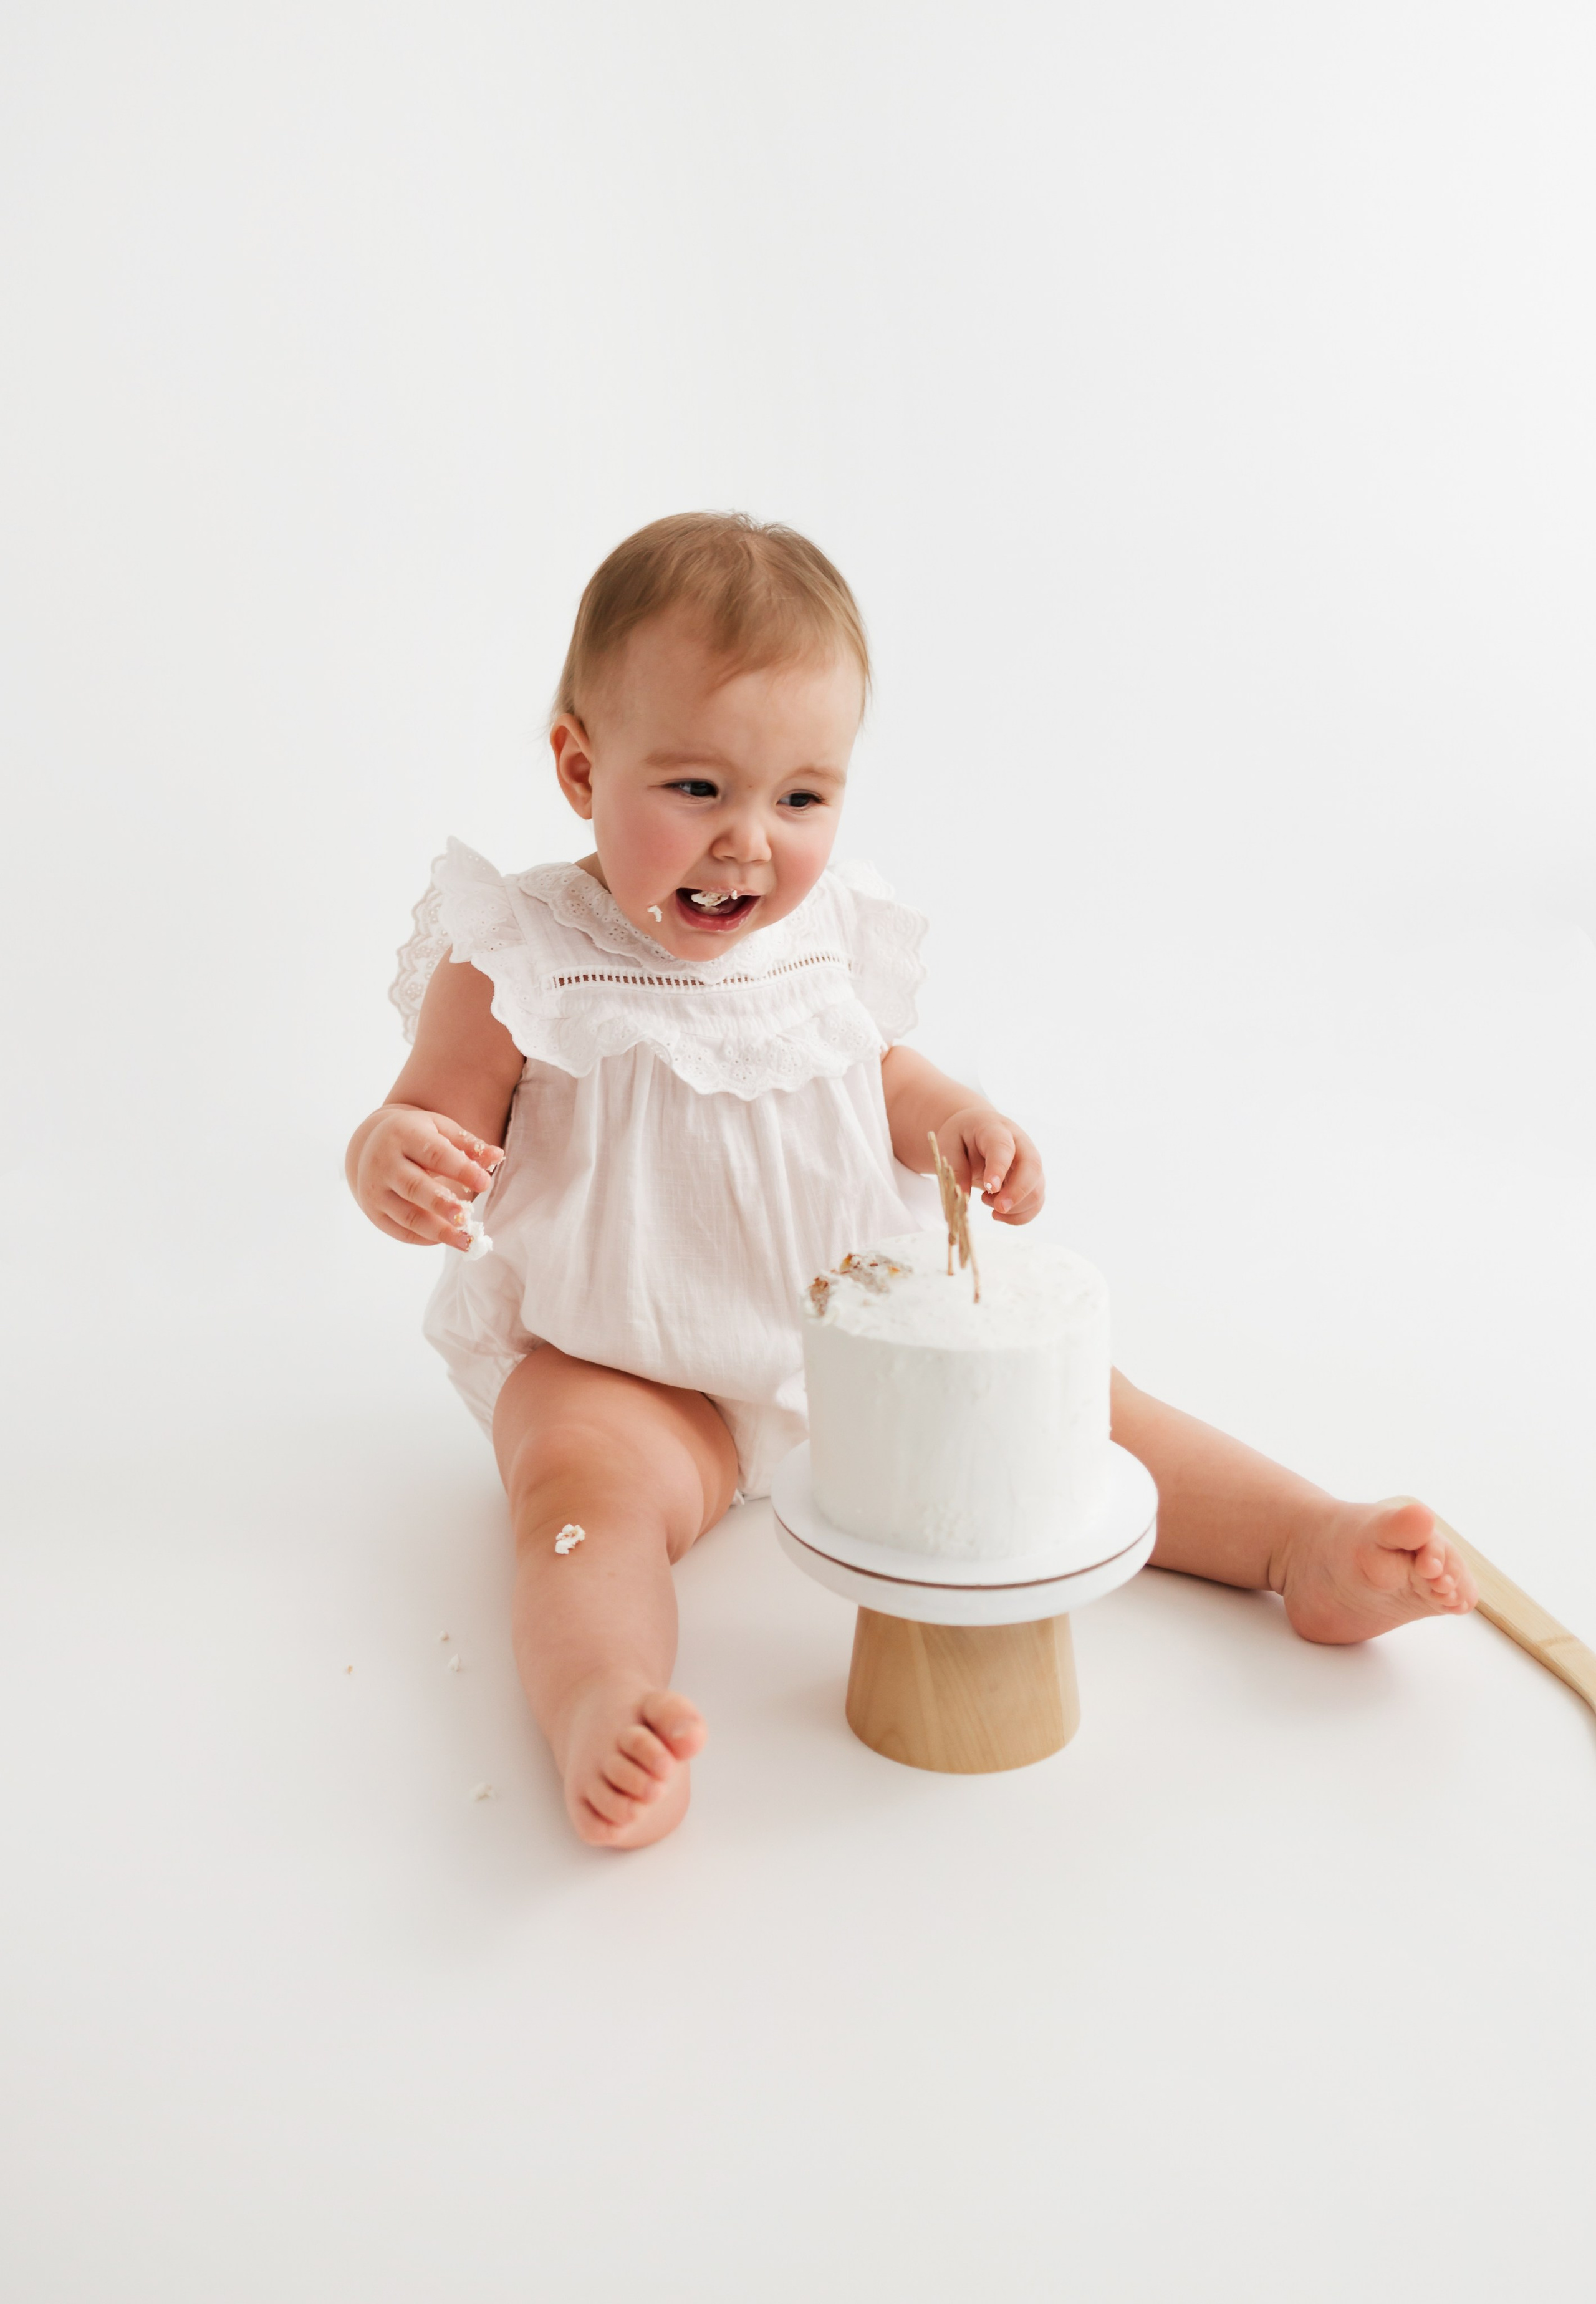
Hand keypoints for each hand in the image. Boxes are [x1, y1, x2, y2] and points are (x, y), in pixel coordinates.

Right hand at [351, 1106, 502, 1249]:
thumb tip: (498, 1156)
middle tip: (466, 1218)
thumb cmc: (417, 1136)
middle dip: (442, 1204)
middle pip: (414, 1187)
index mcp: (403, 1134)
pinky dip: (425, 1238)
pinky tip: (447, 1239)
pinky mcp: (374, 1212)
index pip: (434, 1154)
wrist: (371, 1144)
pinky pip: (400, 1231)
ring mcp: (375, 1190)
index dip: (460, 1169)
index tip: (485, 1183)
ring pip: (407, 1215)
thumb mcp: (441, 1130)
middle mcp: (384, 1162)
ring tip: (466, 1241)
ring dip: (438, 1231)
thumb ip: (469, 1146)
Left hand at [933, 1105, 1044, 1224]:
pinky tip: (997, 1214)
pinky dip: (1019, 1216)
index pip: (1003, 1147)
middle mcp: (1020, 1144)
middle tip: (998, 1208)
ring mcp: (1030, 1163)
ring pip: (1037, 1189)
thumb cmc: (962, 1137)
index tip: (990, 1187)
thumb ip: (955, 1169)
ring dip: (1014, 1207)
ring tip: (987, 1202)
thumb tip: (964, 1197)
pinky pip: (1036, 1202)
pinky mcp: (1032, 1180)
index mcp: (995, 1129)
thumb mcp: (948, 1145)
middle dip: (1017, 1192)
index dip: (999, 1167)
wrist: (975, 1131)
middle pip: (1032, 1167)